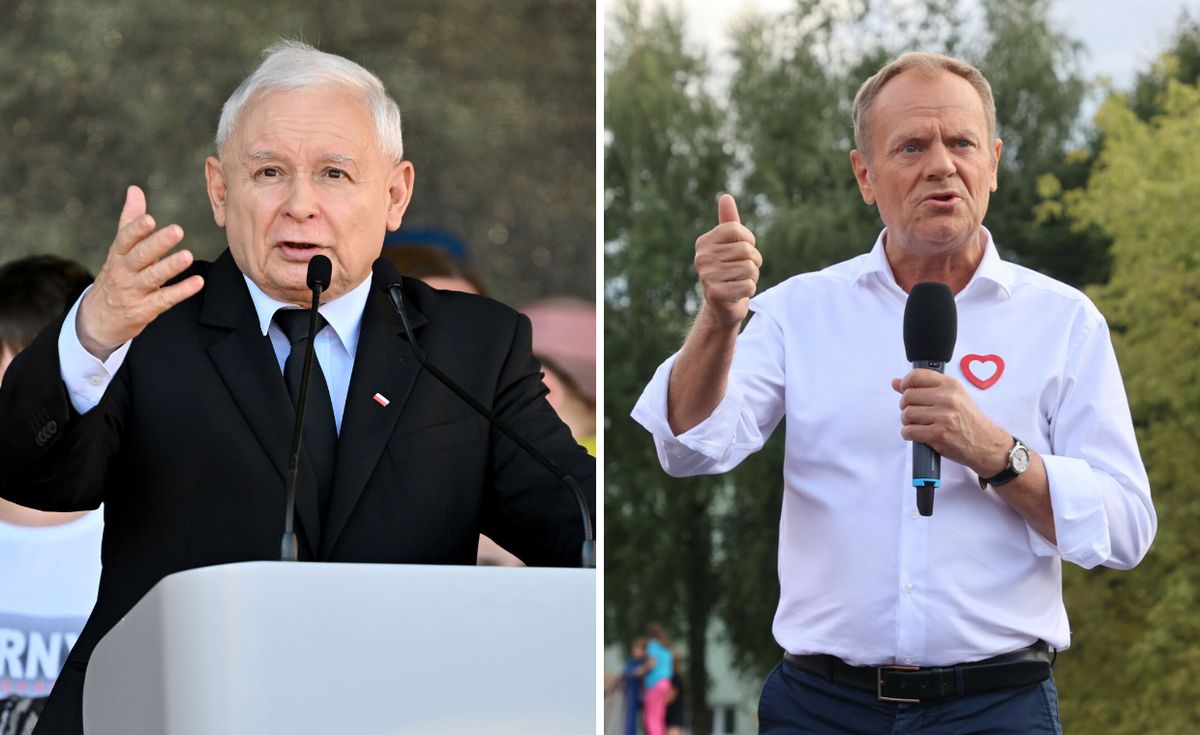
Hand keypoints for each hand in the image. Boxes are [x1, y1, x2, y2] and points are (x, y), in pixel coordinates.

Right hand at [77, 186, 204, 358]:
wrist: (97, 319)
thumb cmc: (116, 276)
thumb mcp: (119, 250)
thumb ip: (129, 220)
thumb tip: (135, 189)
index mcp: (117, 254)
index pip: (124, 239)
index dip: (136, 229)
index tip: (149, 218)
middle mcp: (123, 272)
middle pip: (139, 256)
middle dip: (157, 243)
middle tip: (177, 230)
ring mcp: (132, 292)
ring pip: (151, 278)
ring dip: (170, 267)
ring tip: (188, 256)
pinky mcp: (143, 310)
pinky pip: (164, 300)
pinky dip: (181, 291)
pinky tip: (198, 282)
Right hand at [694, 194, 760, 327]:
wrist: (722, 306)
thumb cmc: (729, 270)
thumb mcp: (729, 245)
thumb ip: (729, 222)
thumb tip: (726, 197)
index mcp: (704, 242)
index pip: (736, 230)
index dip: (748, 240)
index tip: (744, 251)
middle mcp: (702, 258)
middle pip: (746, 250)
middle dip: (753, 262)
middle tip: (742, 271)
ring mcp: (707, 276)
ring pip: (750, 268)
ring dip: (752, 277)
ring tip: (739, 281)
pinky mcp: (716, 294)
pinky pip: (748, 285)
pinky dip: (749, 290)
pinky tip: (738, 293)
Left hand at [891, 369, 1011, 476]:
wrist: (986, 443)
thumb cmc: (968, 420)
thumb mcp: (953, 397)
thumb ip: (924, 388)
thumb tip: (895, 382)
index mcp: (951, 385)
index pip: (916, 376)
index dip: (905, 384)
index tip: (906, 391)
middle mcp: (948, 398)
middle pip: (907, 397)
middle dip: (906, 407)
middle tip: (915, 413)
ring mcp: (944, 417)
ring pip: (906, 414)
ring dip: (907, 422)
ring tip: (918, 424)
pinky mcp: (939, 434)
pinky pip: (909, 431)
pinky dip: (908, 434)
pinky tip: (918, 434)